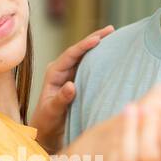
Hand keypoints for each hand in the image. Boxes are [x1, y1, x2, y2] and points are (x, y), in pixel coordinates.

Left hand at [30, 25, 113, 150]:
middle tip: (111, 29)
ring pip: (86, 56)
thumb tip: (71, 85)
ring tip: (114, 35)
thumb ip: (60, 99)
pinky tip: (111, 52)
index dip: (84, 46)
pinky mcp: (78, 80)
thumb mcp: (52, 111)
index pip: (70, 55)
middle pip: (80, 50)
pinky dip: (100, 58)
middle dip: (95, 38)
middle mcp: (62, 69)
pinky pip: (90, 66)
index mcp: (53, 72)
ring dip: (99, 45)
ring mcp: (70, 73)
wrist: (47, 130)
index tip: (97, 39)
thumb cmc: (47, 121)